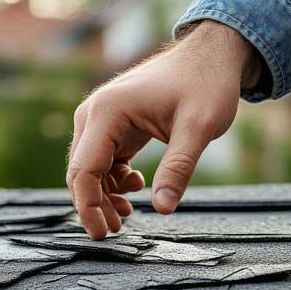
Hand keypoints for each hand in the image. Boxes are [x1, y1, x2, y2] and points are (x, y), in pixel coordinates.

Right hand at [66, 20, 261, 239]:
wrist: (211, 55)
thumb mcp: (199, 128)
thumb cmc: (206, 83)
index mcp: (107, 112)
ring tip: (128, 214)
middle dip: (94, 205)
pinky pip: (102, 160)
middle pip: (80, 172)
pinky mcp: (113, 124)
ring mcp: (101, 119)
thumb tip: (164, 209)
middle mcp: (95, 114)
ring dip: (103, 195)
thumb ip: (179, 168)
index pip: (83, 170)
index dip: (87, 207)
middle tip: (116, 231)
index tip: (102, 234)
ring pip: (89, 169)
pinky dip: (113, 181)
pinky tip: (137, 186)